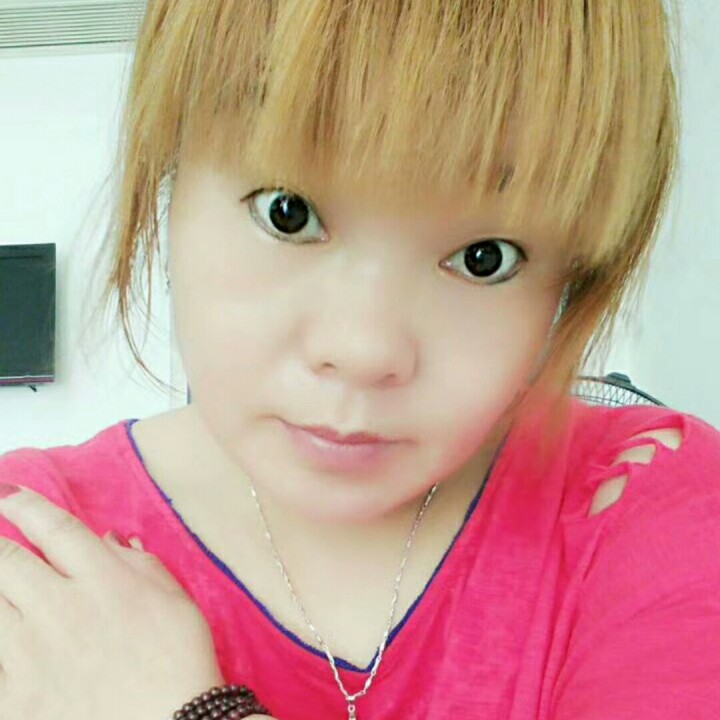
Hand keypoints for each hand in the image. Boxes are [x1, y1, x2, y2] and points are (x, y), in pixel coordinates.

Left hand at [0, 484, 226, 719]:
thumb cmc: (181, 663)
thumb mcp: (176, 601)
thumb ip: (140, 564)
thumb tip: (109, 540)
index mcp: (104, 580)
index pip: (53, 528)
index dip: (25, 504)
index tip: (8, 493)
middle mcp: (61, 608)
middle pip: (5, 561)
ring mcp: (32, 655)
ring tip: (6, 587)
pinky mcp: (16, 698)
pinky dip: (2, 645)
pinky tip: (11, 638)